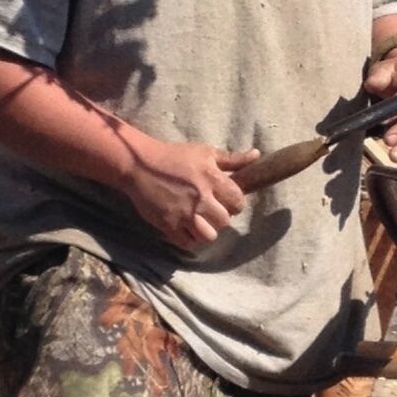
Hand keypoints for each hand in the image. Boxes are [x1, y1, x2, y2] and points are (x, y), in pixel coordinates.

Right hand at [123, 133, 256, 251]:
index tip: (226, 200)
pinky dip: (190, 239)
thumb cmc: (174, 157)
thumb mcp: (204, 152)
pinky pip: (188, 243)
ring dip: (207, 231)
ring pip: (209, 236)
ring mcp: (184, 214)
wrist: (139, 165)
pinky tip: (187, 228)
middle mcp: (200, 198)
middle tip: (211, 211)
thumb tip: (256, 155)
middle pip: (224, 221)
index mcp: (211, 179)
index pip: (238, 201)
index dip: (235, 203)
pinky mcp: (169, 225)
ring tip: (200, 222)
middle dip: (221, 217)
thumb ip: (232, 159)